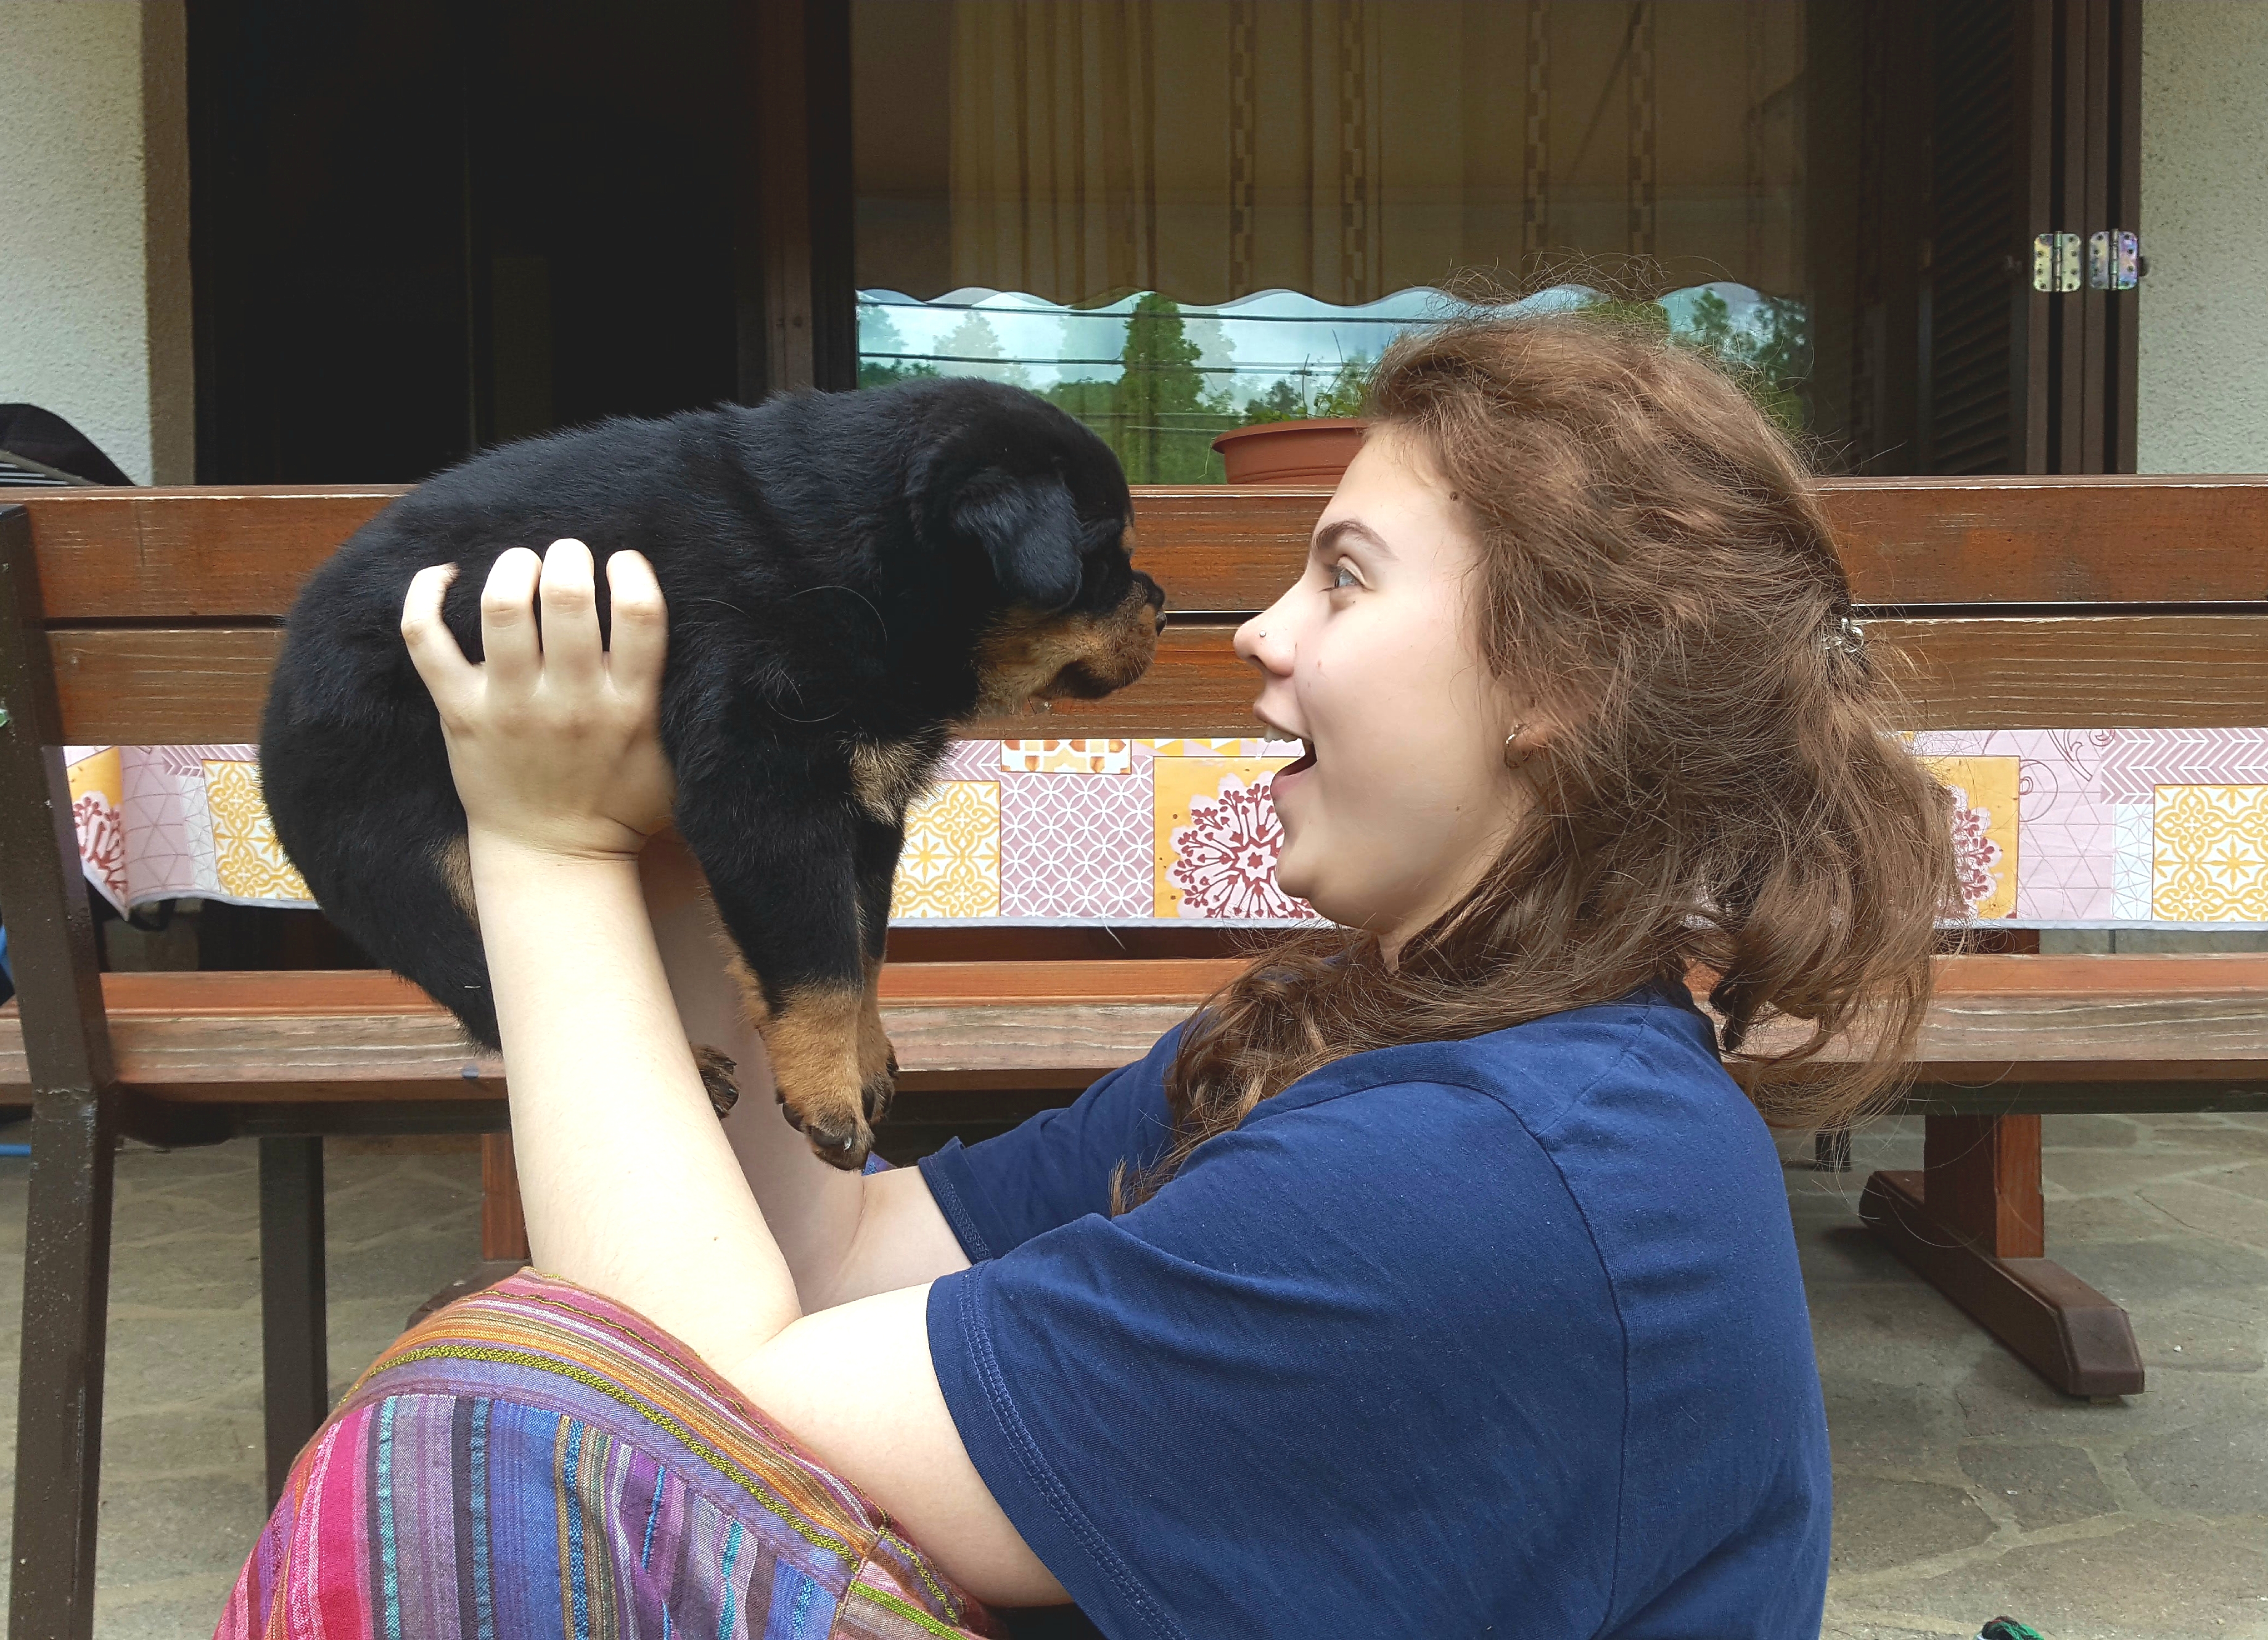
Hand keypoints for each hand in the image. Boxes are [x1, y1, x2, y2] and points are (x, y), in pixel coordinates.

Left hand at [402, 539, 674, 860]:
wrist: (554, 858)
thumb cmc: (619, 805)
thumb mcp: (672, 758)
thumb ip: (676, 700)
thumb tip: (697, 636)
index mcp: (629, 707)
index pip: (639, 614)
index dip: (633, 572)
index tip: (624, 563)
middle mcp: (569, 702)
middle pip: (568, 599)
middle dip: (570, 558)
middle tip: (569, 554)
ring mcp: (509, 706)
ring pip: (502, 608)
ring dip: (514, 567)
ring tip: (522, 564)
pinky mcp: (459, 712)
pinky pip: (427, 641)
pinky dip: (426, 597)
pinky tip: (445, 576)